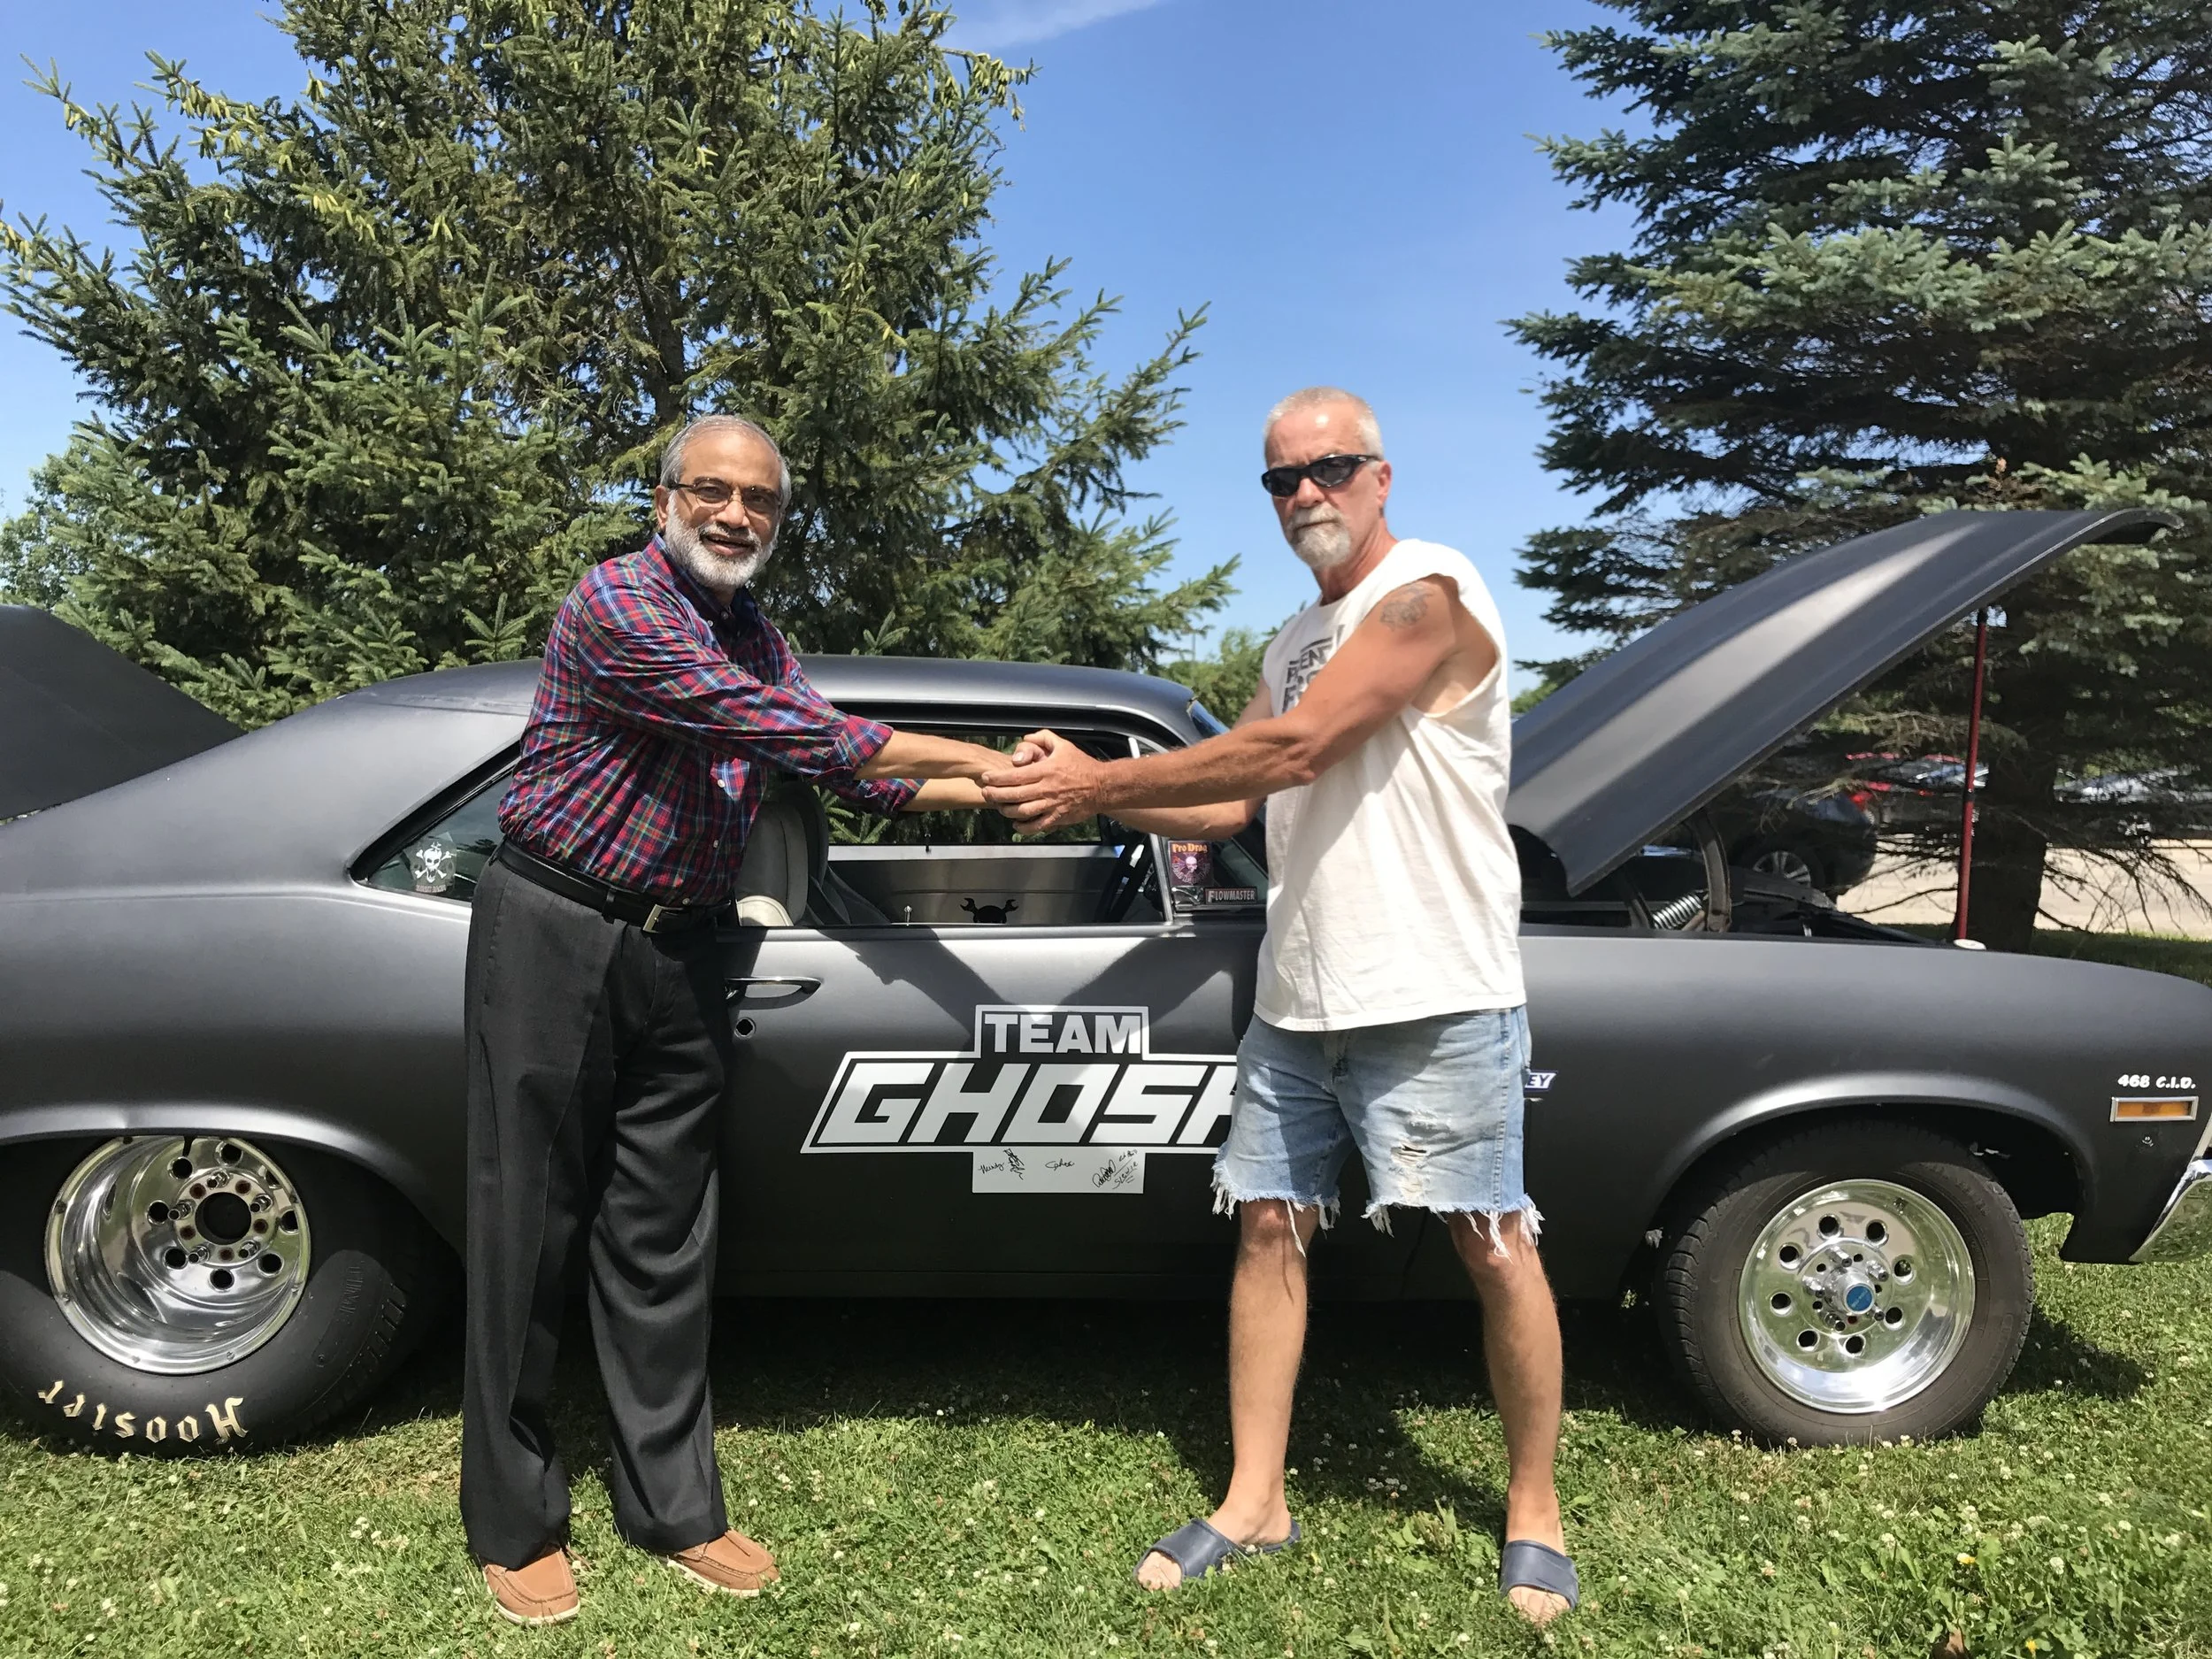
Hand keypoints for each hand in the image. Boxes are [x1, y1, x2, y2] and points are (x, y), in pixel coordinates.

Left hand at [981, 729, 1105, 833]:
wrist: (1102, 786)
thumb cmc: (1082, 766)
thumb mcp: (1063, 745)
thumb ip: (1043, 738)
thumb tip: (1026, 738)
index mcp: (1045, 771)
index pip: (1014, 776)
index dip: (997, 778)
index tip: (986, 778)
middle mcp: (1046, 789)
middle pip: (1013, 795)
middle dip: (995, 795)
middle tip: (986, 793)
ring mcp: (1051, 805)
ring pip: (1022, 811)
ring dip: (1006, 810)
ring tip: (999, 807)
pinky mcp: (1058, 818)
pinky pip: (1037, 826)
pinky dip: (1024, 827)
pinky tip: (1016, 824)